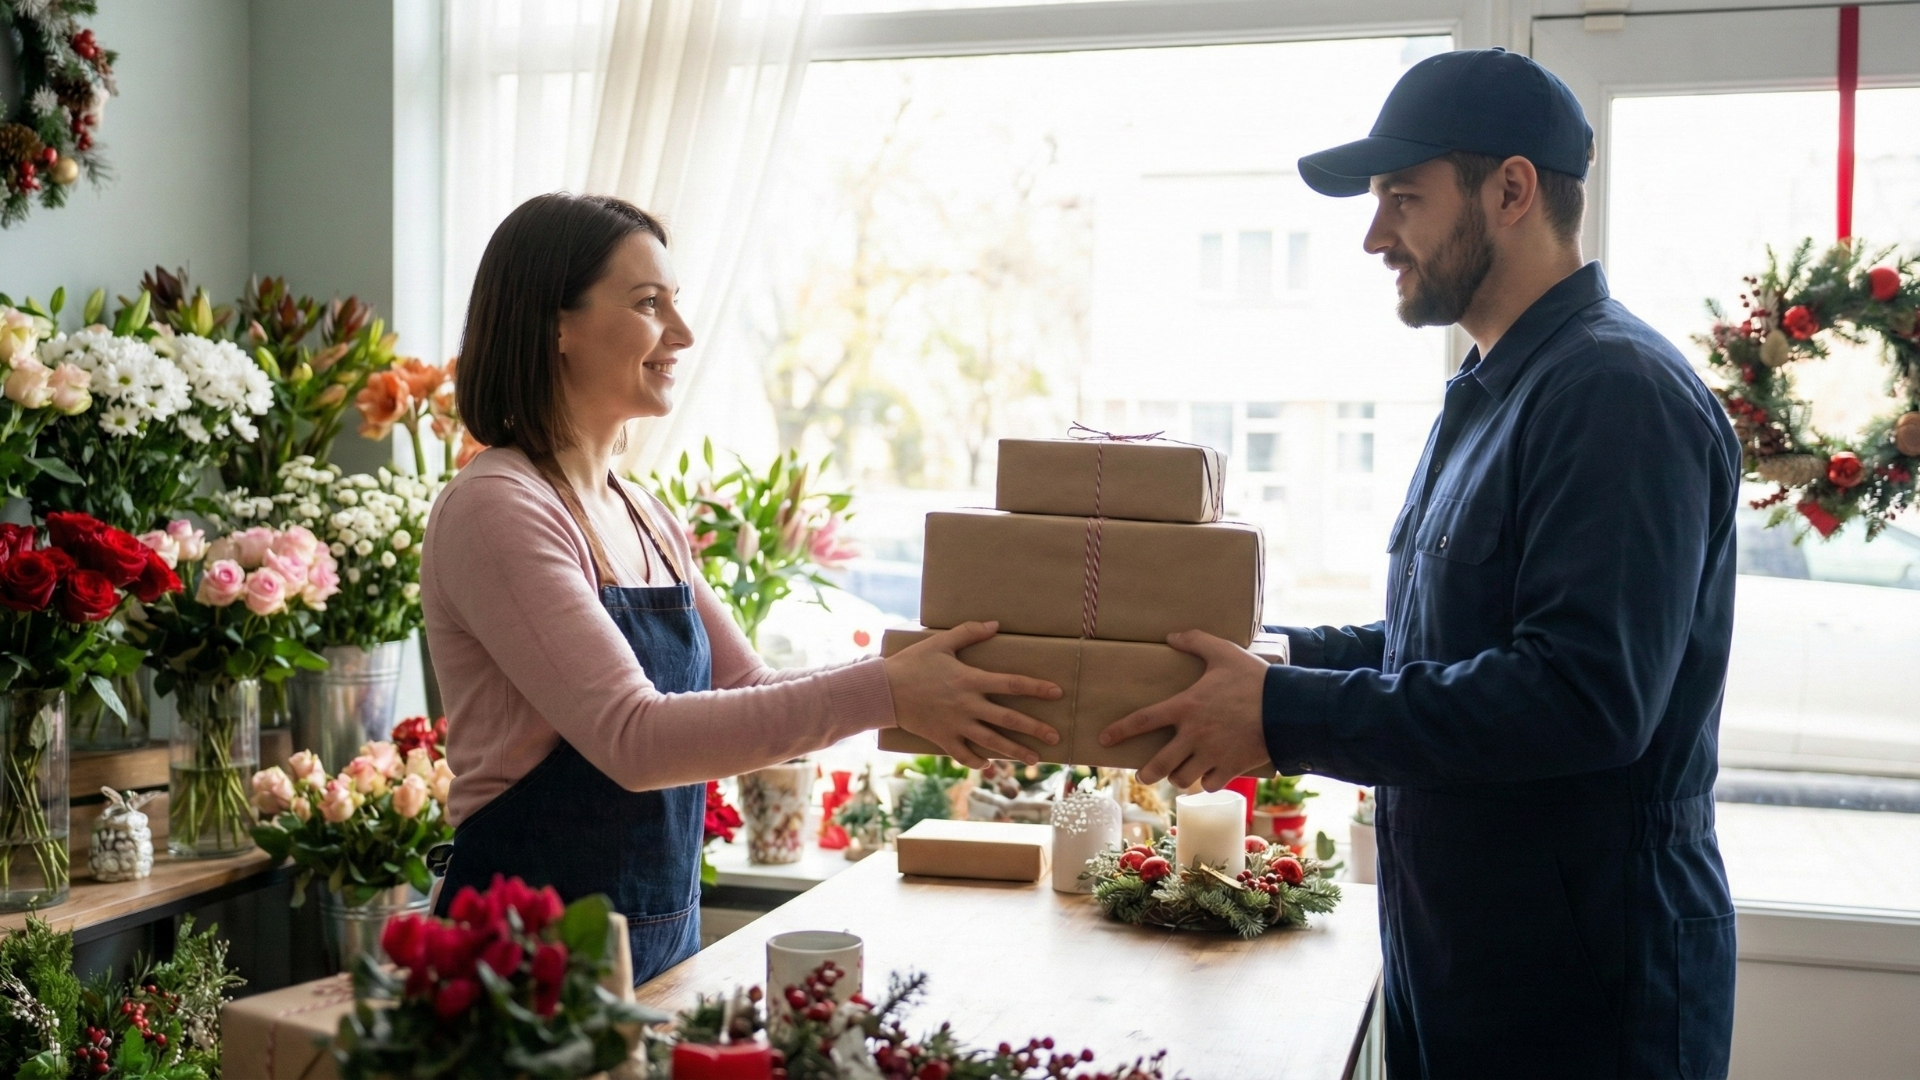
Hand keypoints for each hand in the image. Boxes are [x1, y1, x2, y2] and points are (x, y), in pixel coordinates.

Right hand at [884, 621, 1062, 768]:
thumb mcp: (940, 642)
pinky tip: (990, 766)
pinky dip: (978, 762)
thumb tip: (995, 624)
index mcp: (970, 680)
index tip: (1057, 693)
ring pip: (991, 742)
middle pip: (1008, 719)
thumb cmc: (912, 663)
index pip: (1011, 684)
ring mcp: (955, 724)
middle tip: (1056, 737)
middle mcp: (967, 705)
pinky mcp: (942, 738)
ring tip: (1034, 759)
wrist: (883, 690)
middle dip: (1034, 728)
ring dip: (1015, 751)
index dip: (1036, 688)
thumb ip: (969, 632)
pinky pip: (964, 754)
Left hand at [1099, 629, 1270, 789]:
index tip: (1104, 739)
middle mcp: (1193, 735)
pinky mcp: (1231, 768)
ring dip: (1179, 777)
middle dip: (1147, 773)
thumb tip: (1172, 635)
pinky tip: (1209, 776)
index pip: (1142, 720)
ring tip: (1181, 773)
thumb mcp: (1224, 652)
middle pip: (1158, 764)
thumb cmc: (1254, 679)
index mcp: (1185, 707)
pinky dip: (1207, 782)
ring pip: (1183, 778)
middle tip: (1143, 775)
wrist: (1287, 707)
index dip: (1119, 731)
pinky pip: (1210, 784)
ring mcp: (1211, 755)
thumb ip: (1196, 641)